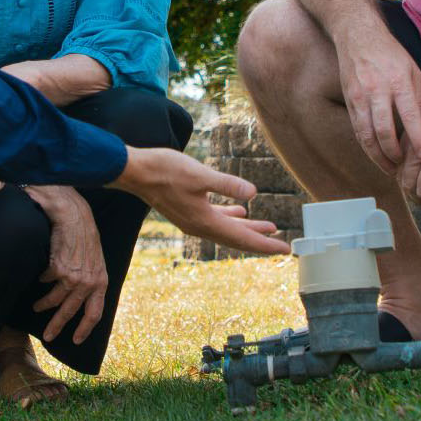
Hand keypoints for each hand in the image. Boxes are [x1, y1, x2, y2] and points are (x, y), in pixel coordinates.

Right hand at [25, 185, 107, 344]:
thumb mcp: (95, 260)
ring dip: (43, 305)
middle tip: (48, 337)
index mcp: (101, 282)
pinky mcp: (57, 269)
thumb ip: (91, 279)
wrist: (74, 217)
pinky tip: (40, 276)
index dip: (85, 329)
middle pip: (70, 312)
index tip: (76, 340)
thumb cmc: (85, 236)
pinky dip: (41, 279)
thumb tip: (82, 298)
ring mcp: (72, 277)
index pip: (95, 313)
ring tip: (37, 307)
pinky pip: (45, 280)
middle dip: (57, 326)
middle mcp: (87, 283)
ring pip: (54, 299)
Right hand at [111, 148, 287, 255]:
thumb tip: (253, 194)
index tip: (285, 249)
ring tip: (268, 227)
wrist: (135, 172)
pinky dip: (231, 218)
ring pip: (227, 230)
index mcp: (205, 221)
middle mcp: (200, 226)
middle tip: (282, 244)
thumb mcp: (200, 174)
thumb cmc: (165, 170)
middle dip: (261, 241)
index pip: (242, 238)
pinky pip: (216, 219)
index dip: (265, 244)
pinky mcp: (188, 210)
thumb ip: (227, 185)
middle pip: (237, 239)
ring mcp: (193, 219)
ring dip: (248, 229)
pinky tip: (240, 212)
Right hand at [334, 29, 420, 174]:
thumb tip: (419, 127)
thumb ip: (416, 98)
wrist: (357, 36)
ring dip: (377, 156)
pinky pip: (357, 129)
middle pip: (384, 131)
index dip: (418, 138)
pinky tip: (375, 154)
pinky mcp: (349, 100)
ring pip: (366, 134)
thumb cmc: (390, 53)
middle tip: (403, 168)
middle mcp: (377, 89)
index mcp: (398, 80)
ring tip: (389, 168)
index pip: (409, 116)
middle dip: (394, 154)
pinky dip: (366, 146)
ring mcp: (359, 96)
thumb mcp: (412, 70)